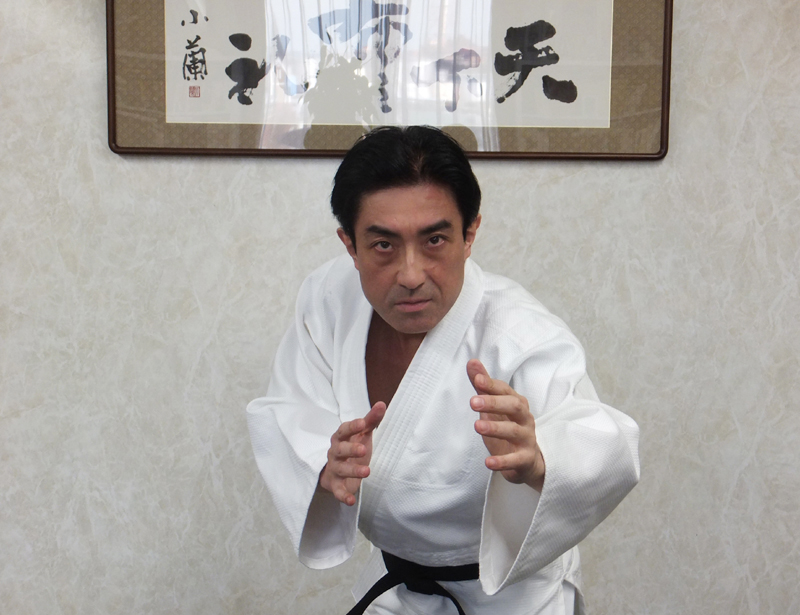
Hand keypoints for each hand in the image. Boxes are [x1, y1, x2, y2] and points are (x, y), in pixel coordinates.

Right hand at [318, 402, 386, 505]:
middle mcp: (334, 452)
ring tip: (367, 472)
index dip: (352, 426)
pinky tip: (351, 500)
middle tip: (364, 449)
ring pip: (340, 469)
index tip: (363, 423)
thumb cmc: (352, 447)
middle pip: (339, 449)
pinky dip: (343, 495)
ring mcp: (334, 469)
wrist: (336, 470)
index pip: (343, 430)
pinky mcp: (335, 485)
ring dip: (352, 471)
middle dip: (351, 449)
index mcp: (341, 438)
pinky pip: (337, 491)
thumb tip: (382, 404)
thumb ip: (371, 420)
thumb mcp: (362, 434)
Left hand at [467, 359, 545, 491]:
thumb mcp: (494, 407)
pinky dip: (502, 461)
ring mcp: (527, 439)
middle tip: (473, 402)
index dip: (492, 385)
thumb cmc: (508, 427)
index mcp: (517, 403)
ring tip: (477, 427)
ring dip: (495, 428)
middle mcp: (525, 418)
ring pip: (514, 431)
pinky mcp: (525, 459)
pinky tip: (488, 462)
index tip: (476, 379)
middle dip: (494, 403)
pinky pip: (515, 460)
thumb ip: (484, 386)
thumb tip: (472, 362)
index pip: (506, 390)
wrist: (528, 461)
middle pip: (514, 406)